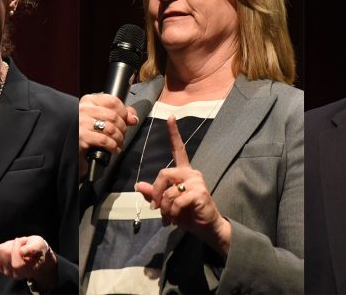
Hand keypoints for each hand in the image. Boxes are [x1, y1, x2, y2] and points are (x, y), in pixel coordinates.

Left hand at [0, 236, 57, 289]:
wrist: (34, 253)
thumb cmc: (38, 249)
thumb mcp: (39, 245)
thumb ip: (32, 249)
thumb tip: (22, 252)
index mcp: (26, 272)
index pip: (16, 264)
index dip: (17, 249)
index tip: (24, 240)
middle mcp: (14, 274)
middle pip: (6, 254)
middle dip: (15, 244)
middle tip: (24, 243)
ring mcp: (5, 271)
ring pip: (1, 251)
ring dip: (10, 245)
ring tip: (19, 247)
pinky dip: (5, 245)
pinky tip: (13, 249)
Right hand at [78, 93, 138, 176]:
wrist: (67, 146)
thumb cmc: (85, 130)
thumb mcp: (100, 118)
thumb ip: (118, 114)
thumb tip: (133, 117)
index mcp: (89, 101)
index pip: (113, 101)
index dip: (124, 112)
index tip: (127, 120)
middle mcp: (84, 109)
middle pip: (113, 116)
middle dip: (122, 128)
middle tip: (122, 135)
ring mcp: (81, 123)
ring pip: (110, 128)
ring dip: (119, 138)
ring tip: (118, 143)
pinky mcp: (81, 137)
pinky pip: (105, 140)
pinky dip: (113, 146)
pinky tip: (114, 149)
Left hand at [136, 116, 231, 257]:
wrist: (207, 227)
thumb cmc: (188, 214)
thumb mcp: (168, 205)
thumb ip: (154, 194)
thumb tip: (138, 186)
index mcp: (184, 173)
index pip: (178, 149)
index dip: (174, 134)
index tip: (170, 118)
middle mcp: (192, 173)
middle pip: (164, 173)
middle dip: (157, 193)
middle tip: (157, 209)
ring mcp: (197, 182)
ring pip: (169, 191)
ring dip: (165, 208)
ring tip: (170, 217)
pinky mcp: (199, 192)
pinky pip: (177, 200)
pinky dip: (173, 212)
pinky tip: (178, 219)